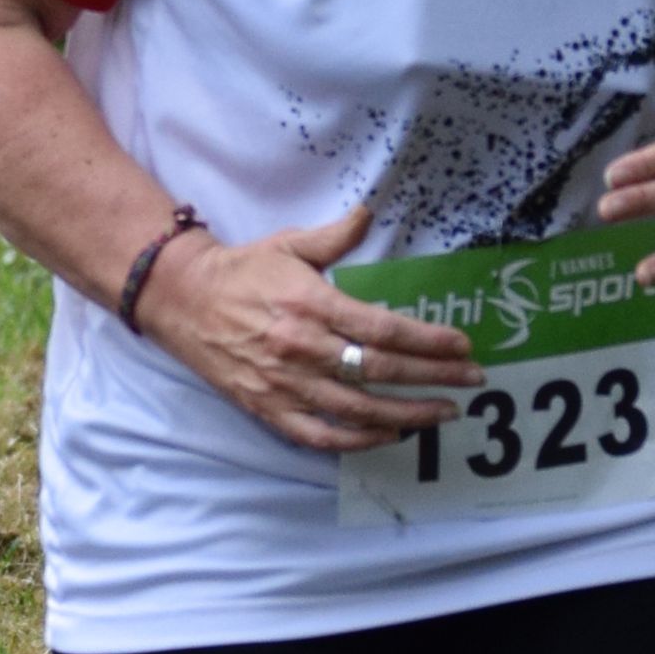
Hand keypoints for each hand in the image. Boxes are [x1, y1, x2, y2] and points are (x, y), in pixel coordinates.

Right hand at [134, 203, 476, 454]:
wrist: (182, 300)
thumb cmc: (243, 271)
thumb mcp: (289, 245)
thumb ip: (335, 236)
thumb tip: (369, 212)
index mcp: (312, 304)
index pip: (384, 329)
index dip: (429, 342)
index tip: (462, 346)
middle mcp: (302, 348)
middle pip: (381, 370)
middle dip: (434, 377)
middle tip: (472, 380)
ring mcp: (285, 384)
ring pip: (359, 409)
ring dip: (408, 414)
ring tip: (444, 413)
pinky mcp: (269, 409)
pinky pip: (321, 435)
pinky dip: (359, 441)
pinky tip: (389, 435)